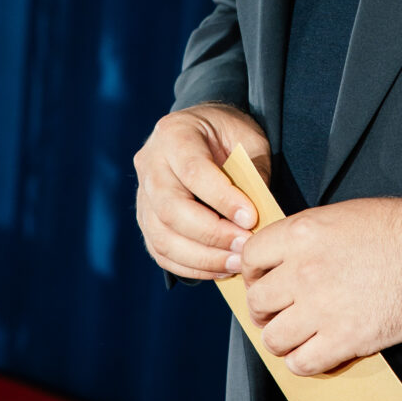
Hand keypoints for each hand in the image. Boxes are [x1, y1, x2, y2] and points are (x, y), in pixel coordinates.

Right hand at [134, 102, 270, 279]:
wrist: (202, 131)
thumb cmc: (228, 134)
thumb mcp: (248, 138)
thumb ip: (253, 170)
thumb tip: (259, 216)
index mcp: (174, 134)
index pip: (192, 171)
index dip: (221, 199)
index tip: (251, 218)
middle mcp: (149, 164)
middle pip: (170, 209)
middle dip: (211, 234)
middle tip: (245, 247)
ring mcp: (142, 194)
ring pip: (161, 236)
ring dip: (201, 258)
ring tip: (236, 264)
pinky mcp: (145, 219)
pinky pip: (160, 251)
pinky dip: (190, 267)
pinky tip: (220, 269)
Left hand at [241, 196, 401, 374]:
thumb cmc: (397, 230)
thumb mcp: (342, 216)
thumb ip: (307, 237)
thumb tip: (284, 256)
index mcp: (302, 235)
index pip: (250, 257)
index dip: (253, 272)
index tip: (263, 279)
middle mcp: (303, 272)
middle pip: (257, 302)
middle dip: (265, 309)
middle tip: (279, 312)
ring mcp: (321, 309)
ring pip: (273, 338)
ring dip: (281, 339)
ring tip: (295, 335)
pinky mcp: (343, 339)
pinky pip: (301, 363)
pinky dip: (303, 362)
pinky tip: (314, 352)